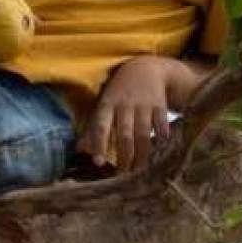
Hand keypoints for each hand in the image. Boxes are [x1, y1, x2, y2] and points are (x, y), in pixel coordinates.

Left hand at [82, 56, 184, 174]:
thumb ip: (93, 128)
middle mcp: (125, 105)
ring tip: (139, 170)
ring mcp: (143, 104)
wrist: (145, 68)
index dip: (99, 144)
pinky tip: (161, 149)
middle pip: (124, 135)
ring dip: (142, 154)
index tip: (98, 163)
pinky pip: (161, 124)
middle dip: (124, 157)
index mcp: (107, 104)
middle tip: (123, 175)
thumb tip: (80, 150)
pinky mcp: (160, 104)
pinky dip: (162, 136)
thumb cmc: (119, 92)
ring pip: (143, 134)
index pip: (101, 126)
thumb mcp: (104, 105)